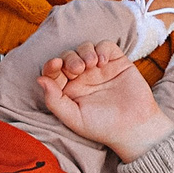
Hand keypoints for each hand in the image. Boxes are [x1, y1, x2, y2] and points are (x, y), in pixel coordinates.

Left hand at [36, 39, 172, 163]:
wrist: (133, 127)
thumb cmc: (102, 127)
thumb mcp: (73, 118)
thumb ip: (54, 100)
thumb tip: (39, 79)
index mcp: (68, 90)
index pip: (54, 72)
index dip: (51, 65)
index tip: (55, 64)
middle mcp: (82, 77)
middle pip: (68, 57)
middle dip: (70, 59)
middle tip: (78, 70)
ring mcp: (99, 68)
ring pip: (85, 48)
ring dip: (84, 52)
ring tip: (92, 64)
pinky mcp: (117, 62)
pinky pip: (105, 46)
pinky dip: (102, 49)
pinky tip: (103, 62)